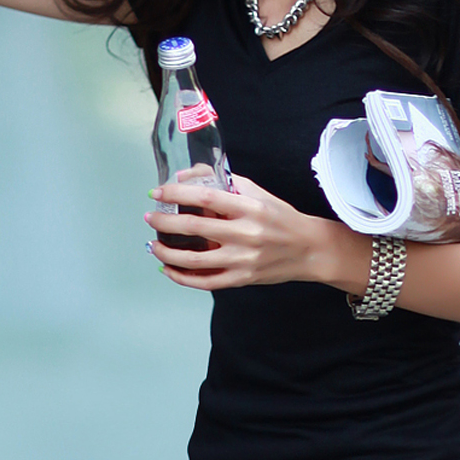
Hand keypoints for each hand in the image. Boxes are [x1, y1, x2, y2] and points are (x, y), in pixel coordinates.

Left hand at [144, 174, 339, 290]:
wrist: (309, 249)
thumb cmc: (281, 219)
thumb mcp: (258, 193)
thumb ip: (224, 183)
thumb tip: (186, 177)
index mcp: (249, 207)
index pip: (205, 196)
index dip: (176, 193)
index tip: (159, 192)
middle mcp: (245, 233)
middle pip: (194, 226)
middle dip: (165, 221)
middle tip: (151, 217)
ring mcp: (243, 259)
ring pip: (194, 259)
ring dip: (167, 251)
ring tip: (154, 244)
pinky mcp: (242, 278)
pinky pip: (206, 282)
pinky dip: (182, 277)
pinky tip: (169, 268)